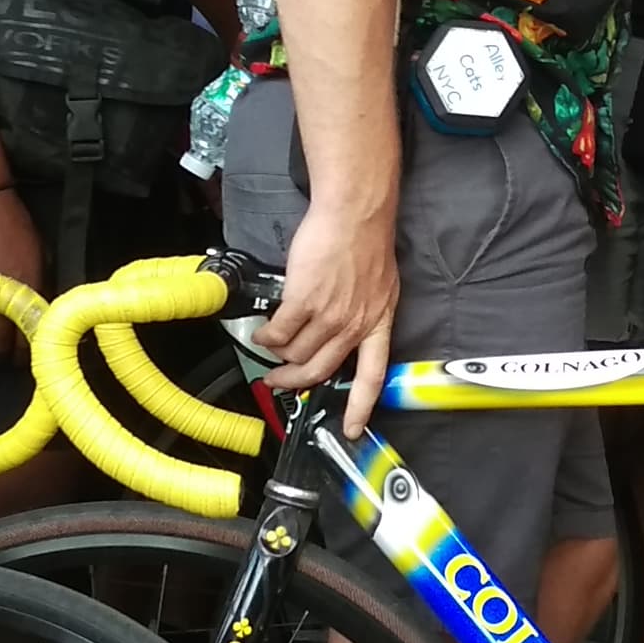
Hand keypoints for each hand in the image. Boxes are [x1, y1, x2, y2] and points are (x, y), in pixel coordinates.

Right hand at [253, 195, 396, 425]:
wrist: (354, 214)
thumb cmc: (366, 241)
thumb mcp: (380, 286)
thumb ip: (366, 312)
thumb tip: (349, 329)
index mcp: (378, 324)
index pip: (372, 377)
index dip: (360, 407)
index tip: (351, 429)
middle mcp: (355, 326)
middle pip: (321, 371)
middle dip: (295, 382)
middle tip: (278, 381)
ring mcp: (330, 316)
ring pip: (296, 354)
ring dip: (277, 356)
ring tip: (269, 347)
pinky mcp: (304, 301)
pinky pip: (279, 333)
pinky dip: (267, 336)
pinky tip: (263, 331)